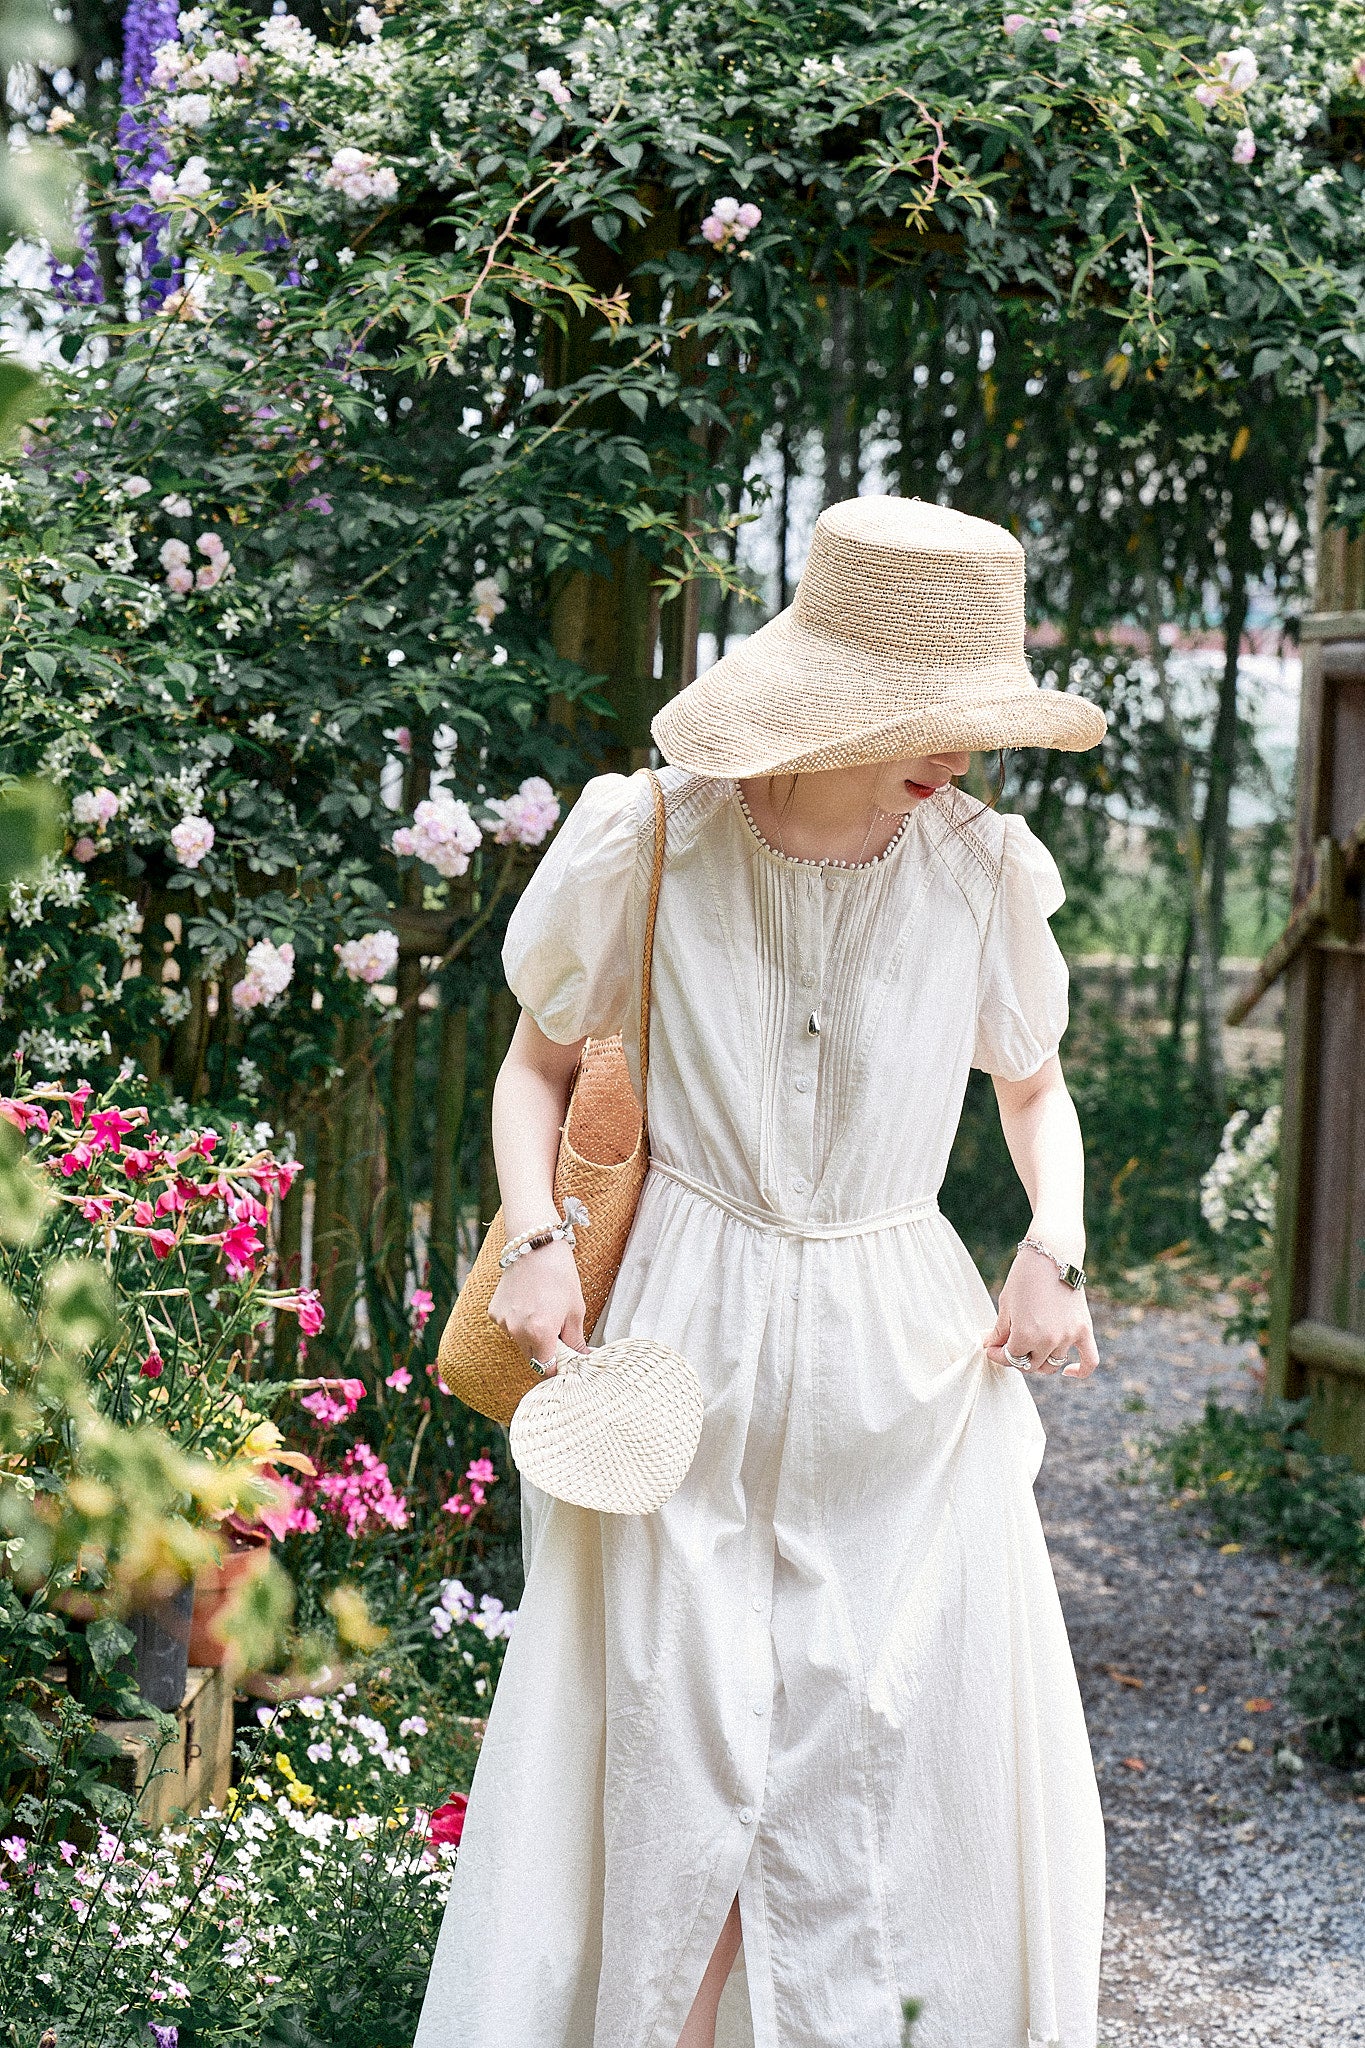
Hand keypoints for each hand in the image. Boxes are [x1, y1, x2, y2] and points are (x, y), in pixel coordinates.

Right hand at [487, 1239, 585, 1372]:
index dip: (558, 1365)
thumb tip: (583, 1358)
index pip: (547, 1368)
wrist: (535, 1246)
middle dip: (545, 1351)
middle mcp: (517, 1331)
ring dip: (531, 1337)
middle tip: (557, 1331)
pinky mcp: (494, 1312)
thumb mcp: (575, 1310)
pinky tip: (527, 1303)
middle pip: (532, 1357)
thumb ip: (575, 1340)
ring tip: (542, 1311)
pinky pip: (508, 1327)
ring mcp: (503, 1322)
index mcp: (540, 1333)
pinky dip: (518, 1322)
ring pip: (519, 1342)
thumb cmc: (560, 1275)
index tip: (565, 1358)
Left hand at [986, 1248, 1098, 1378]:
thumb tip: (992, 1347)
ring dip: (1039, 1359)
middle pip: (1030, 1365)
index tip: (991, 1347)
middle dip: (1016, 1357)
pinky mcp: (1084, 1330)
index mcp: (1024, 1336)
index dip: (997, 1354)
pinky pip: (1089, 1361)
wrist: (1052, 1254)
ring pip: (1052, 1364)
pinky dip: (1080, 1371)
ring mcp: (1068, 1337)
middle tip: (1010, 1345)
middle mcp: (1048, 1341)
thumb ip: (1000, 1331)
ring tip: (1030, 1347)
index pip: (1010, 1358)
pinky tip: (1068, 1372)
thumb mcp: (1005, 1304)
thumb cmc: (1024, 1276)